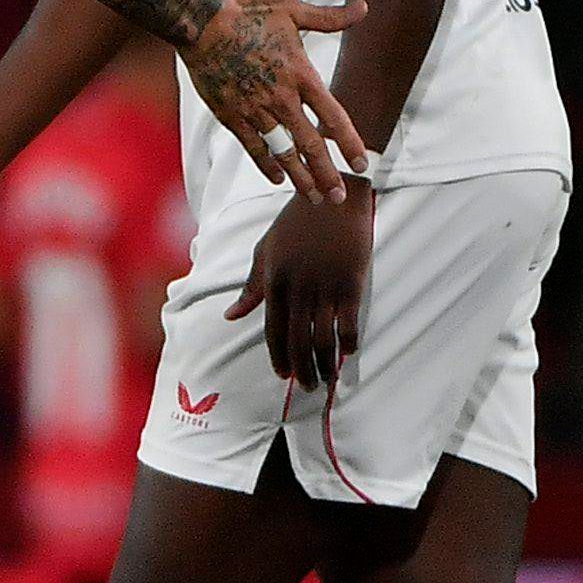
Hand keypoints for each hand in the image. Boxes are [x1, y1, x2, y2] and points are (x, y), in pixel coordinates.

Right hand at [183, 0, 372, 199]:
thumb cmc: (248, 13)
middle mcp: (282, 98)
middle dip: (328, 175)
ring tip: (313, 196)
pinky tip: (277, 178)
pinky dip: (267, 165)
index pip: (334, 119)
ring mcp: (256, 110)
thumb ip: (330, 18)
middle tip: (339, 197)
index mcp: (302, 76)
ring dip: (300, 178)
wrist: (202, 23)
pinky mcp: (231, 116)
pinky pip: (254, 148)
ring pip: (284, 152)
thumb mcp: (293, 10)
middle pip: (311, 146)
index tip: (362, 165)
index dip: (350, 145)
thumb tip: (364, 8)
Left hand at [230, 185, 376, 389]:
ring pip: (322, 338)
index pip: (273, 330)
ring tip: (328, 379)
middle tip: (309, 388)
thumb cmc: (296, 221)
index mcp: (274, 281)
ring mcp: (325, 286)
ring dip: (325, 364)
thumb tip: (230, 316)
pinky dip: (348, 343)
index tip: (283, 376)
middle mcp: (297, 288)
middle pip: (298, 341)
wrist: (333, 195)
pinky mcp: (351, 281)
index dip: (279, 357)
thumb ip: (251, 287)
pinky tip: (347, 353)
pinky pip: (349, 323)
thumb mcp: (266, 250)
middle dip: (302, 370)